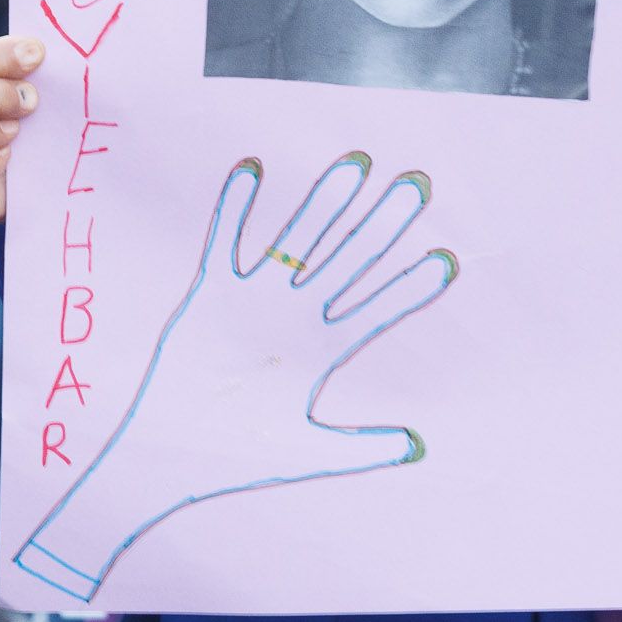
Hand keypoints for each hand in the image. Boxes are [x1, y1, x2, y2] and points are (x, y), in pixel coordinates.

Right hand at [11, 152, 459, 602]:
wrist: (172, 456)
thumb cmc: (239, 457)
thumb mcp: (308, 452)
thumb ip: (361, 449)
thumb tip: (417, 447)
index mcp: (323, 350)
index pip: (378, 310)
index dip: (411, 286)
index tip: (449, 259)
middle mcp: (297, 315)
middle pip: (350, 259)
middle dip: (384, 223)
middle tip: (418, 183)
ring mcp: (256, 299)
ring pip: (298, 239)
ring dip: (325, 203)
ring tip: (357, 164)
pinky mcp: (211, 294)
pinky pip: (224, 244)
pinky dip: (233, 210)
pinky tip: (252, 170)